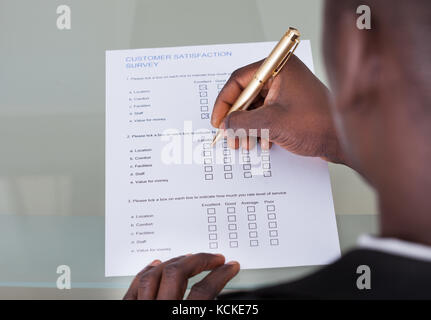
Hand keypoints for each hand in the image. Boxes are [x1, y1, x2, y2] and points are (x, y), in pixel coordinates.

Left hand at [123, 253, 239, 299]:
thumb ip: (208, 307)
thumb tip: (224, 296)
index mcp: (181, 318)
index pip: (204, 292)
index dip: (220, 276)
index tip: (230, 267)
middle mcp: (159, 310)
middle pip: (177, 274)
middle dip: (199, 261)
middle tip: (214, 258)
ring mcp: (141, 309)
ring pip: (154, 275)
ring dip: (175, 262)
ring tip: (189, 258)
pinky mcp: (127, 309)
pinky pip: (134, 286)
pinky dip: (147, 272)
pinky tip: (156, 265)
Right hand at [211, 55, 345, 164]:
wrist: (342, 141)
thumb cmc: (317, 125)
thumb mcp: (271, 124)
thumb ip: (242, 122)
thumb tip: (225, 123)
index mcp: (279, 68)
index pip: (240, 79)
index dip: (225, 101)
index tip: (218, 119)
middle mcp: (282, 75)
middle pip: (246, 94)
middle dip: (236, 118)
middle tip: (228, 134)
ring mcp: (286, 90)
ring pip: (255, 106)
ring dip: (246, 126)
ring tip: (243, 143)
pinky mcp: (290, 105)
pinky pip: (265, 113)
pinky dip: (258, 128)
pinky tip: (260, 142)